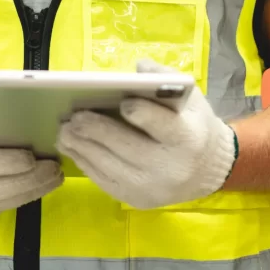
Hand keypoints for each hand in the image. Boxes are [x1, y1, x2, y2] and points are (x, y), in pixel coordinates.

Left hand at [55, 59, 236, 208]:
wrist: (206, 170)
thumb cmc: (193, 125)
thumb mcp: (189, 98)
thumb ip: (164, 78)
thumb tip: (139, 68)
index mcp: (187, 137)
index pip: (163, 126)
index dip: (142, 114)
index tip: (123, 103)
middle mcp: (171, 167)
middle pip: (128, 147)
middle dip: (97, 130)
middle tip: (73, 116)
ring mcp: (153, 188)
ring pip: (110, 167)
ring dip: (83, 147)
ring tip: (64, 131)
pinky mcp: (137, 200)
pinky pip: (105, 182)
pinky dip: (86, 163)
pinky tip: (73, 148)